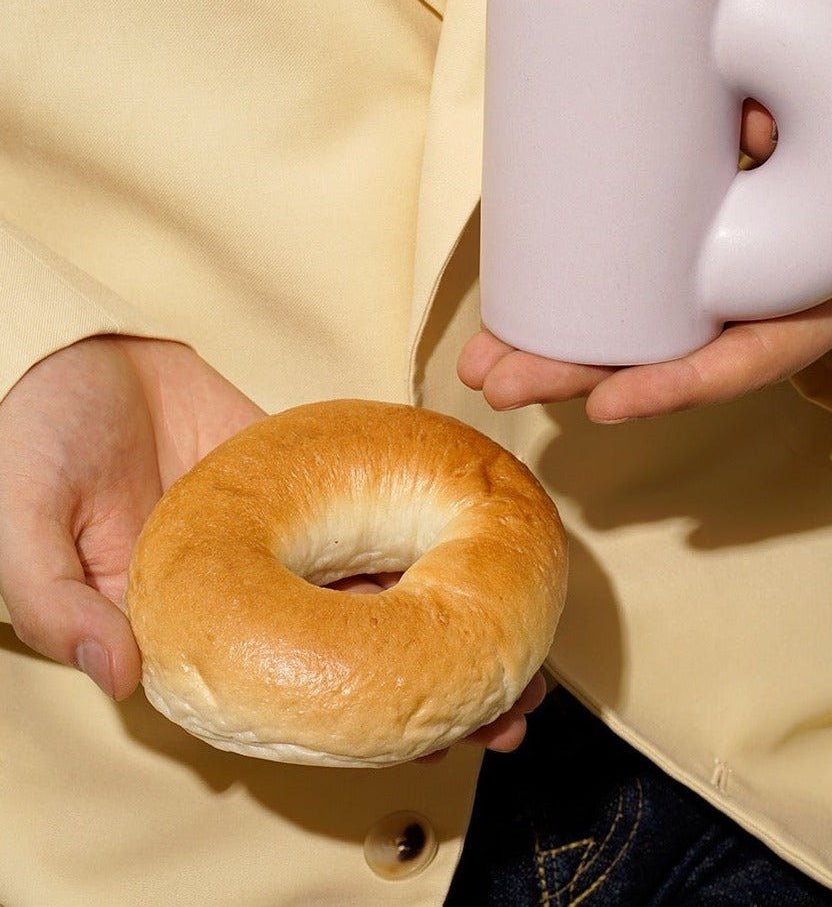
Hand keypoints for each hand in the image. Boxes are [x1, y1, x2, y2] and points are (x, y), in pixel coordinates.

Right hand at [0, 337, 542, 757]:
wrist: (65, 354)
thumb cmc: (28, 445)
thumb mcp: (22, 531)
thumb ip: (60, 606)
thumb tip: (121, 673)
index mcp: (182, 627)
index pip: (281, 700)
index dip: (354, 731)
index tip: (431, 744)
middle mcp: (244, 591)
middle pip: (346, 652)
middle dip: (425, 685)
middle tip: (509, 708)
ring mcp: (277, 534)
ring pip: (372, 585)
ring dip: (440, 616)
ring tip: (514, 643)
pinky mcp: (296, 475)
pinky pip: (365, 506)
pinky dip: (417, 530)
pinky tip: (470, 554)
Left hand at [459, 87, 831, 421]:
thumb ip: (811, 138)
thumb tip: (745, 122)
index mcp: (808, 311)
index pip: (738, 362)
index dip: (672, 387)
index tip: (608, 403)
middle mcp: (753, 316)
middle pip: (655, 359)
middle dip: (569, 371)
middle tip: (493, 380)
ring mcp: (716, 294)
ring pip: (629, 332)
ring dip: (551, 346)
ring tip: (482, 361)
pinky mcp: (688, 263)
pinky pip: (628, 289)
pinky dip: (576, 300)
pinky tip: (518, 311)